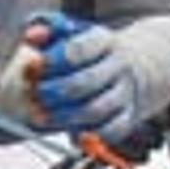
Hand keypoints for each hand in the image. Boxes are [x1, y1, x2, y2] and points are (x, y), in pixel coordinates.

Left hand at [21, 9, 149, 144]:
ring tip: (41, 116)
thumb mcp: (76, 33)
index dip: (54, 59)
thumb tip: (31, 36)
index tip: (33, 66)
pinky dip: (91, 137)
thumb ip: (49, 31)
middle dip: (55, 91)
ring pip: (96, 109)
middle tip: (34, 95)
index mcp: (104, 41)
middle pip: (86, 81)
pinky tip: (73, 135)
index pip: (81, 48)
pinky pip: (112, 131)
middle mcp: (118, 67)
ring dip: (65, 116)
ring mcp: (125, 94)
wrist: (139, 67)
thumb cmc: (93, 53)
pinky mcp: (128, 117)